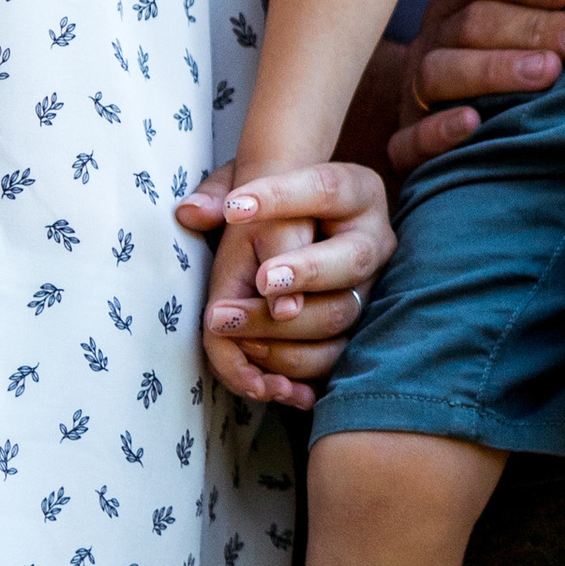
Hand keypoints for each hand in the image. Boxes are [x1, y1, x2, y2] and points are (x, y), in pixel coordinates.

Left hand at [176, 160, 397, 406]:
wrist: (300, 234)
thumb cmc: (272, 207)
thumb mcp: (248, 185)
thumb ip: (220, 195)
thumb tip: (191, 214)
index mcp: (355, 193)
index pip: (324, 188)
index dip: (281, 197)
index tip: (233, 208)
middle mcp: (373, 243)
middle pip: (350, 260)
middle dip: (302, 273)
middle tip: (257, 281)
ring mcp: (368, 292)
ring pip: (341, 316)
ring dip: (285, 329)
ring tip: (230, 324)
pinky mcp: (355, 335)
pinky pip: (334, 362)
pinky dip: (297, 375)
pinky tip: (263, 379)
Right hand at [386, 0, 564, 176]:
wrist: (430, 128)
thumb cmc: (487, 66)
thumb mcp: (504, 26)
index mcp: (452, 6)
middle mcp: (430, 43)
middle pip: (472, 24)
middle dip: (531, 27)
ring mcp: (412, 92)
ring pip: (440, 71)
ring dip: (495, 69)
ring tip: (548, 72)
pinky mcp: (405, 144)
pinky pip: (411, 137)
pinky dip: (439, 129)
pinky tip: (472, 123)